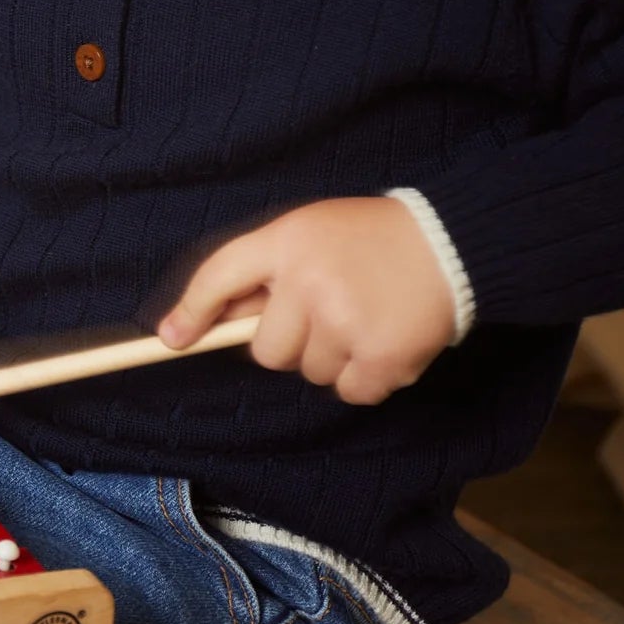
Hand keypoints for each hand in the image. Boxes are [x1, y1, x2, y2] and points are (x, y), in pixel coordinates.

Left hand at [157, 197, 456, 404]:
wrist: (451, 243)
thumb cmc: (372, 237)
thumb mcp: (311, 232)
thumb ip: (266, 270)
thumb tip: (215, 322)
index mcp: (287, 240)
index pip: (219, 275)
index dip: (192, 310)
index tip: (172, 339)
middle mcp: (308, 281)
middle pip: (266, 351)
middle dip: (291, 342)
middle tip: (328, 312)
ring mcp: (344, 322)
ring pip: (310, 373)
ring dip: (333, 358)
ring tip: (365, 318)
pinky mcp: (379, 357)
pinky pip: (348, 392)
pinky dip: (365, 377)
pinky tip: (384, 341)